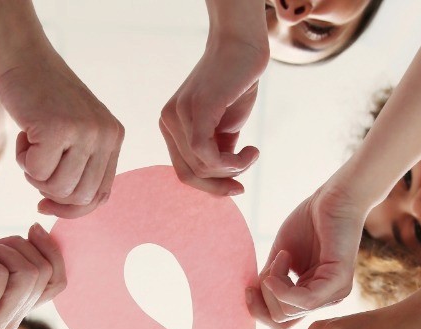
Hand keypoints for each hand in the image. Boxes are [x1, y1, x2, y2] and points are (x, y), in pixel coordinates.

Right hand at [0, 49, 122, 217]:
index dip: (72, 209)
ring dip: (34, 174)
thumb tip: (72, 209)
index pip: (101, 196)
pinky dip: (22, 159)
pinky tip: (23, 134)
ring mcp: (85, 131)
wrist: (22, 57)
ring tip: (30, 145)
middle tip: (34, 163)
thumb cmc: (41, 99)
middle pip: (79, 197)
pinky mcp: (58, 128)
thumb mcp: (74, 131)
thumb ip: (81, 164)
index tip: (45, 204)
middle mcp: (106, 135)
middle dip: (50, 192)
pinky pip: (37, 171)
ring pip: (58, 188)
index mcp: (114, 137)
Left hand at [160, 34, 267, 194]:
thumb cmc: (236, 84)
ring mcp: (179, 115)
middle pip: (190, 173)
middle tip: (246, 173)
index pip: (183, 170)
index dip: (210, 187)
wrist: (243, 48)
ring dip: (234, 168)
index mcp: (171, 126)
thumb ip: (217, 150)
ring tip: (252, 154)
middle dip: (221, 182)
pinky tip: (251, 151)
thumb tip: (222, 180)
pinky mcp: (197, 109)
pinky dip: (232, 162)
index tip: (237, 189)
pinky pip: (205, 153)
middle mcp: (168, 121)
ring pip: (202, 166)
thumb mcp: (224, 126)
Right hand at [247, 182, 368, 328]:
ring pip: (288, 312)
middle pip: (281, 321)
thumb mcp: (280, 258)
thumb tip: (248, 300)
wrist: (334, 196)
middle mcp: (325, 301)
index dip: (258, 309)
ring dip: (273, 283)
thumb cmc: (309, 222)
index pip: (280, 322)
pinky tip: (281, 260)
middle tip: (272, 263)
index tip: (249, 285)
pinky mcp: (339, 282)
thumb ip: (268, 281)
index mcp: (312, 296)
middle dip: (264, 295)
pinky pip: (304, 301)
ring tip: (283, 255)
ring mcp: (334, 294)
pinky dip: (283, 286)